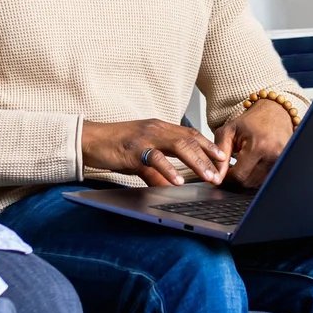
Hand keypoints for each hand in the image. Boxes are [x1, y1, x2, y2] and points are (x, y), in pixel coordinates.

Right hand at [82, 118, 225, 186]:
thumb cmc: (114, 145)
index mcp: (160, 127)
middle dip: (208, 156)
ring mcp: (145, 138)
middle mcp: (156, 129)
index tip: (223, 158)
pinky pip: (154, 160)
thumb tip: (170, 185)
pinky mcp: (133, 150)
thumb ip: (157, 168)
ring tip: (208, 177)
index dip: (208, 145)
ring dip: (196, 162)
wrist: (89, 140)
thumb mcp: (141, 155)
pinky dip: (168, 170)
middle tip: (221, 172)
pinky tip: (177, 181)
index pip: (190, 134)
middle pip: (189, 140)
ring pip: (178, 146)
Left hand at [212, 99, 294, 188]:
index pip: (239, 176)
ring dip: (247, 177)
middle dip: (236, 178)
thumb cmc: (253, 120)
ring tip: (242, 164)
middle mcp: (273, 155)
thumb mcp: (229, 131)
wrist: (274, 112)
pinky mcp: (285, 164)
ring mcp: (281, 161)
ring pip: (257, 183)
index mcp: (259, 146)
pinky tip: (253, 165)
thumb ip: (220, 152)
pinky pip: (266, 179)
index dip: (227, 178)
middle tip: (231, 167)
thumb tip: (216, 176)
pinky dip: (257, 176)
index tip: (222, 173)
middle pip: (248, 182)